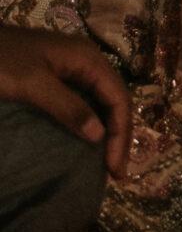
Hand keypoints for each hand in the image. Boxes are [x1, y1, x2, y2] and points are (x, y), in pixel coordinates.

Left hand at [0, 24, 130, 176]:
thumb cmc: (3, 62)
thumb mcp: (33, 85)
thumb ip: (67, 107)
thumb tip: (99, 135)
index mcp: (88, 58)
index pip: (118, 97)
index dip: (120, 133)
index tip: (114, 168)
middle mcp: (88, 60)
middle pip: (115, 98)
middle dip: (119, 134)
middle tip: (117, 172)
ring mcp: (74, 67)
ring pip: (103, 99)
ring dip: (110, 129)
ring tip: (109, 159)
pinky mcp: (60, 75)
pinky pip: (87, 99)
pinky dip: (93, 120)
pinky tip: (90, 138)